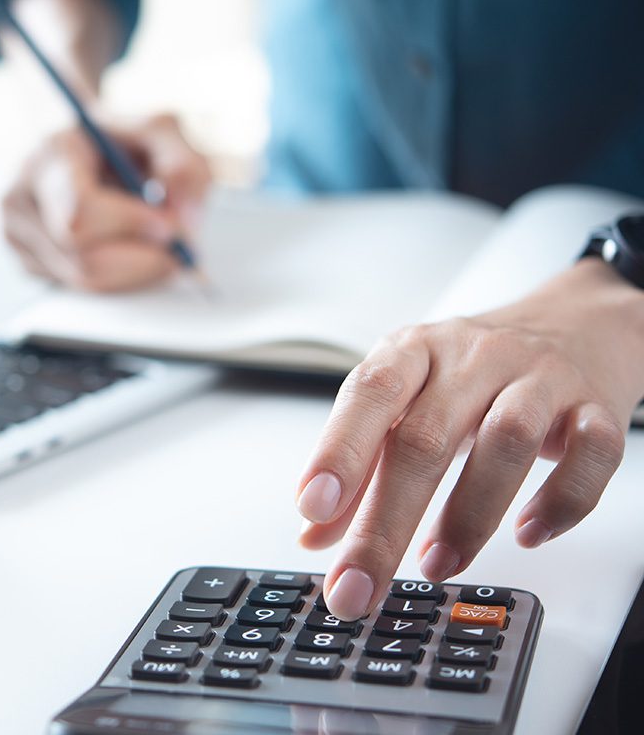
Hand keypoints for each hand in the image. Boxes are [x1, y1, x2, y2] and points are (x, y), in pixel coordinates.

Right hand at [1, 114, 210, 291]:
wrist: (89, 150)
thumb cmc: (124, 140)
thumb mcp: (164, 133)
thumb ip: (185, 167)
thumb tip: (183, 222)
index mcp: (50, 155)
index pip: (80, 213)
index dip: (130, 227)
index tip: (169, 226)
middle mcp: (21, 197)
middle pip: (83, 259)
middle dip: (142, 259)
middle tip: (178, 249)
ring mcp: (18, 235)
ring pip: (86, 278)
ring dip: (136, 268)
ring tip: (154, 240)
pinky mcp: (28, 262)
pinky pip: (82, 287)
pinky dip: (119, 274)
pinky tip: (125, 246)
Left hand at [296, 258, 643, 619]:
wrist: (572, 323)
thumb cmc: (470, 371)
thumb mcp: (405, 401)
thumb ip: (362, 467)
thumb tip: (315, 536)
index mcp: (414, 351)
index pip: (370, 393)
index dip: (339, 450)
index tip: (312, 508)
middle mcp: (473, 358)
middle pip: (427, 437)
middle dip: (387, 522)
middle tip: (358, 584)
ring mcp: (539, 379)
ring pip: (507, 440)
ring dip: (468, 515)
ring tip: (436, 564)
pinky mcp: (595, 406)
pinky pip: (591, 453)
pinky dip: (561, 501)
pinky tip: (529, 533)